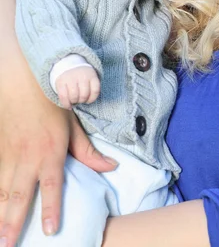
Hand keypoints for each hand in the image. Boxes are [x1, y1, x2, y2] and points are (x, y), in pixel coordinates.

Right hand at [0, 66, 116, 246]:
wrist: (25, 83)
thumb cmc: (53, 104)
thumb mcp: (74, 126)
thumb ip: (89, 152)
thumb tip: (112, 167)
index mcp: (50, 152)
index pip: (51, 185)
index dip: (50, 208)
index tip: (50, 230)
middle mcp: (28, 157)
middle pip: (18, 195)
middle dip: (11, 222)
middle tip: (8, 244)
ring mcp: (9, 154)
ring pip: (1, 189)